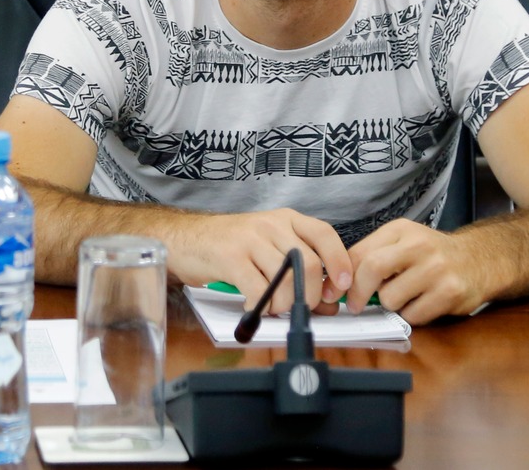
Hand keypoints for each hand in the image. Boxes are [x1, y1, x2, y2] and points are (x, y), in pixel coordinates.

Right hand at [172, 208, 351, 315]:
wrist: (186, 239)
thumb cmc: (231, 247)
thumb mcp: (269, 251)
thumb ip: (299, 273)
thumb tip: (330, 305)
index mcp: (286, 219)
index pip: (325, 234)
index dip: (339, 262)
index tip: (342, 287)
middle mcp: (271, 225)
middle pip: (308, 263)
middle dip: (311, 295)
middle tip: (300, 307)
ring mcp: (250, 239)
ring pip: (286, 280)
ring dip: (285, 305)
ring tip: (274, 308)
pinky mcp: (230, 257)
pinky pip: (258, 289)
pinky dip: (262, 307)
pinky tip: (255, 307)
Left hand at [345, 219, 491, 325]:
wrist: (479, 260)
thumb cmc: (432, 255)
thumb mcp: (402, 243)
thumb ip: (372, 256)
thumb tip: (338, 282)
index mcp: (401, 230)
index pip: (360, 253)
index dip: (343, 278)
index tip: (336, 293)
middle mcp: (419, 244)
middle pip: (372, 269)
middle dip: (358, 293)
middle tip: (357, 306)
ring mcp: (436, 268)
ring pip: (391, 298)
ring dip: (391, 305)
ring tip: (405, 297)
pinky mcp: (449, 292)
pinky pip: (413, 315)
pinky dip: (411, 315)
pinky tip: (422, 304)